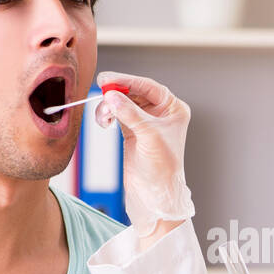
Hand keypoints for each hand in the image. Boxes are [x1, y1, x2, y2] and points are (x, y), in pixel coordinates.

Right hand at [94, 70, 194, 236]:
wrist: (154, 194)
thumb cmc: (162, 168)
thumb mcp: (149, 136)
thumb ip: (130, 113)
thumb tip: (112, 95)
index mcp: (173, 109)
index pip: (149, 86)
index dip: (128, 81)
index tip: (108, 79)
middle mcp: (161, 112)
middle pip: (134, 92)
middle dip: (116, 94)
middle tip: (100, 94)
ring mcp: (145, 121)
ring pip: (122, 103)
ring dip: (109, 106)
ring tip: (103, 117)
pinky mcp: (132, 130)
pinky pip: (117, 114)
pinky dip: (108, 115)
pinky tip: (104, 121)